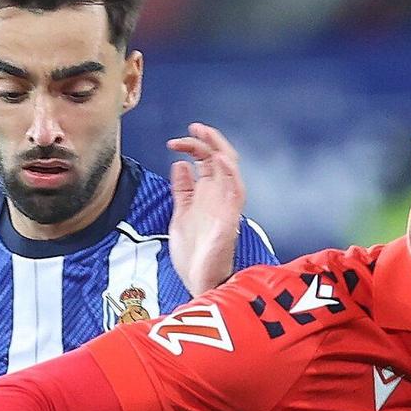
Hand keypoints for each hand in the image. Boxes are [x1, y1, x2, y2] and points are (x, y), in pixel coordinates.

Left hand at [167, 121, 245, 296]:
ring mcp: (226, 206)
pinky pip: (236, 191)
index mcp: (207, 195)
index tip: (174, 143)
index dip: (192, 146)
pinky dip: (230, 173)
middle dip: (208, 139)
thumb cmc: (193, 256)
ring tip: (204, 134)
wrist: (198, 283)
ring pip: (231, 168)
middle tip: (193, 127)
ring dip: (219, 148)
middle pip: (219, 158)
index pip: (206, 161)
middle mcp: (218, 197)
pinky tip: (219, 159)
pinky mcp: (230, 219)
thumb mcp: (181, 215)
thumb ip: (183, 191)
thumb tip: (180, 165)